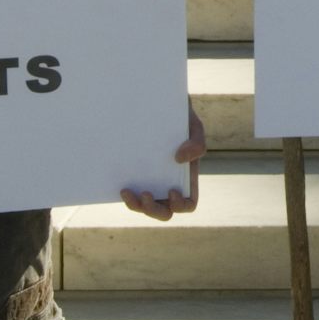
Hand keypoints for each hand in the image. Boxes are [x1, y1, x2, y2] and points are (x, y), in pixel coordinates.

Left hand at [120, 105, 205, 219]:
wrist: (157, 107)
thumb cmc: (180, 119)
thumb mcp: (194, 127)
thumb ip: (196, 143)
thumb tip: (179, 159)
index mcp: (186, 178)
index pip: (187, 203)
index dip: (180, 205)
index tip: (172, 190)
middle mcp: (168, 185)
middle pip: (164, 212)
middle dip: (153, 210)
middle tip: (145, 194)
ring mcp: (150, 182)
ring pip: (143, 208)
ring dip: (135, 205)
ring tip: (126, 190)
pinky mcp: (134, 177)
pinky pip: (130, 195)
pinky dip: (126, 196)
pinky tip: (121, 186)